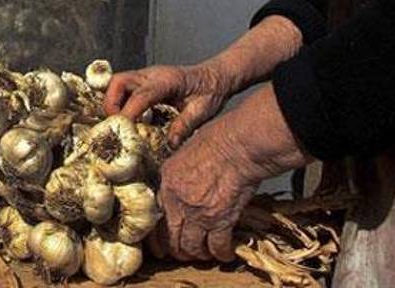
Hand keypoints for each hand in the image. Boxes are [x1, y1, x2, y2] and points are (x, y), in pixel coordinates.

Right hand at [104, 63, 232, 146]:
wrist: (216, 76)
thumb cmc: (211, 90)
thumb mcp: (202, 110)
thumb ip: (185, 126)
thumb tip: (170, 144)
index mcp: (168, 81)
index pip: (141, 96)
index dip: (128, 113)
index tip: (122, 131)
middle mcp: (153, 74)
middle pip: (119, 82)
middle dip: (111, 104)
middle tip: (116, 126)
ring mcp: (147, 76)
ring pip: (117, 83)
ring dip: (112, 103)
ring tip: (120, 124)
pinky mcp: (145, 80)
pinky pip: (123, 88)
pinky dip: (119, 101)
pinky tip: (128, 118)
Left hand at [152, 85, 310, 261]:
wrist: (240, 145)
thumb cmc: (218, 139)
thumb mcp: (185, 150)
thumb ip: (178, 172)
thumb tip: (178, 184)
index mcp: (167, 182)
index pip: (155, 218)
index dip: (157, 238)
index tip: (161, 247)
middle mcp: (178, 201)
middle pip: (171, 238)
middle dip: (177, 250)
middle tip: (184, 254)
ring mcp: (198, 213)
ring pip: (192, 248)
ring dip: (199, 254)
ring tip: (205, 253)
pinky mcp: (221, 221)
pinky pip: (217, 247)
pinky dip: (222, 253)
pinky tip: (226, 253)